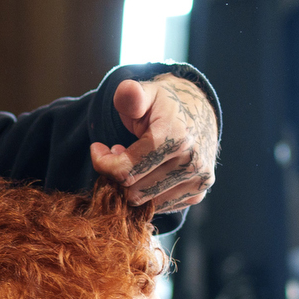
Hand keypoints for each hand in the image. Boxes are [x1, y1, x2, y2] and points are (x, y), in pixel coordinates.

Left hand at [91, 72, 216, 214]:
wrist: (199, 111)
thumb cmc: (163, 103)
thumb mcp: (144, 92)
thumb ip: (131, 94)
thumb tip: (127, 92)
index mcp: (176, 138)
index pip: (125, 171)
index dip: (102, 163)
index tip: (98, 148)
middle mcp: (191, 163)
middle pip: (133, 192)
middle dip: (116, 175)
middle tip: (117, 153)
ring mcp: (198, 180)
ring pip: (145, 204)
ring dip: (131, 186)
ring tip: (133, 161)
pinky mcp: (198, 192)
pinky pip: (160, 206)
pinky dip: (147, 193)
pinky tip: (148, 172)